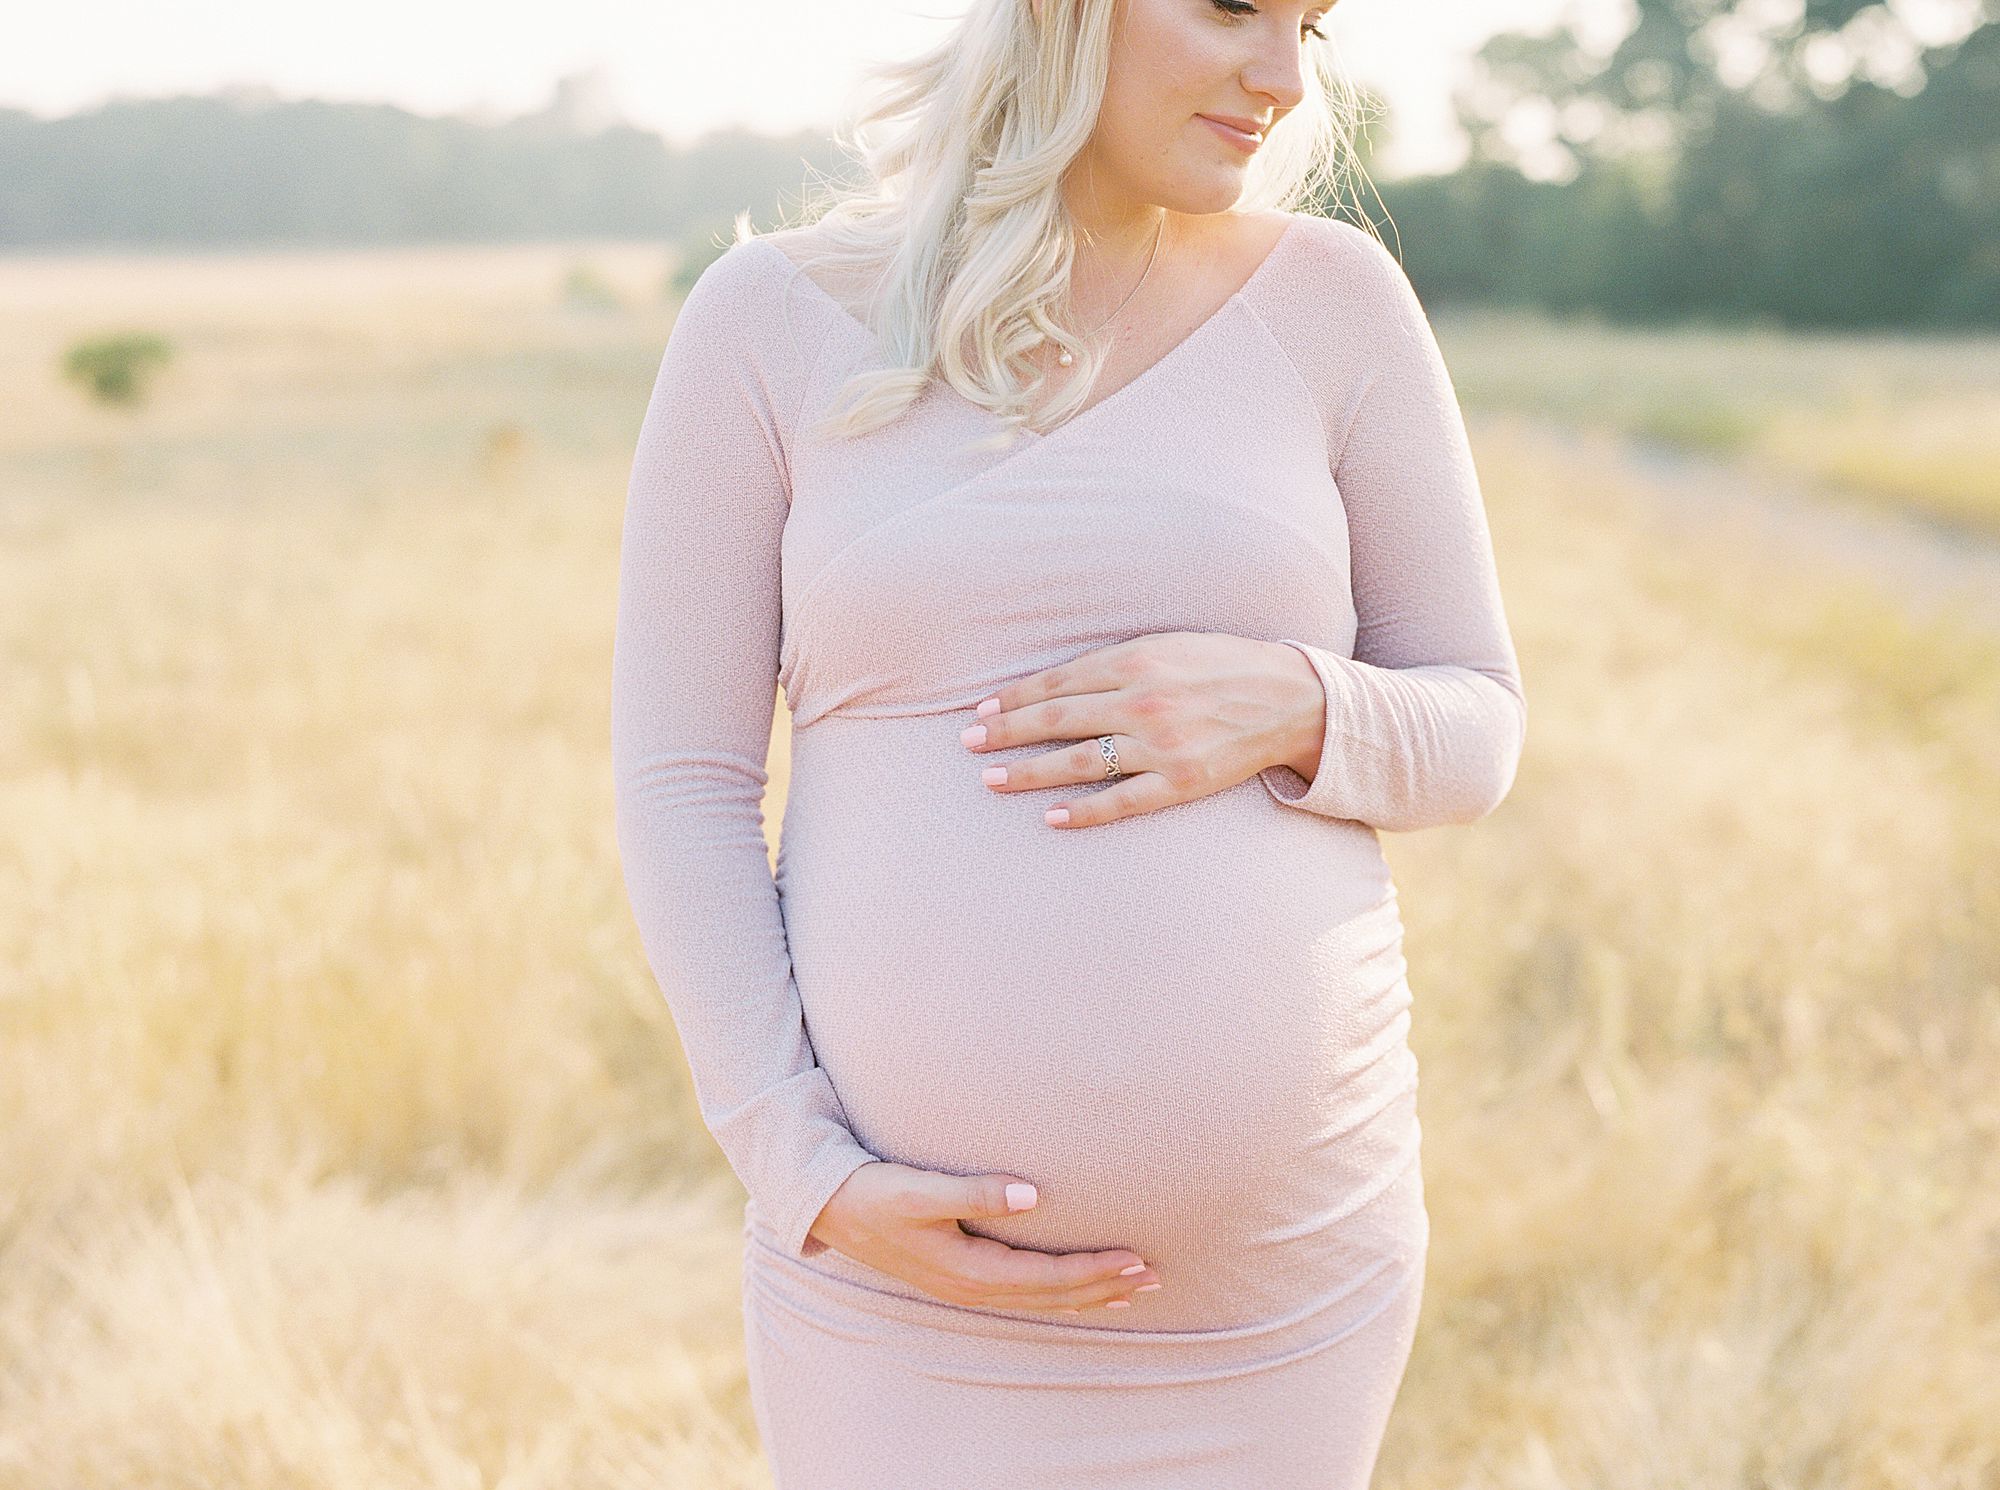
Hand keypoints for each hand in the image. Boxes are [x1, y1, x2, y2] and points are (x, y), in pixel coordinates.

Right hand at [806, 1162, 1163, 1313]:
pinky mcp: (958, 1275)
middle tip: (1156, 1278)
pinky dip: (1058, 1291)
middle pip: (1052, 1296)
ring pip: (1041, 1299)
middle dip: (1104, 1288)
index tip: (1137, 1258)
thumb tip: (1030, 1193)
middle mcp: (971, 1287)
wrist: (825, 1208)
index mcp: (967, 1271)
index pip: (1047, 1277)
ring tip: (1133, 1289)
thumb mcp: (918, 1190)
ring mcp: (964, 1286)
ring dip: (1088, 1294)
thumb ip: (974, 1193)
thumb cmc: (872, 1193)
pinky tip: (1077, 1290)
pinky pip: (1023, 1292)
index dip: (1094, 1271)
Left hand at [961, 632, 1325, 826]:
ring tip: (991, 780)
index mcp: (1136, 660)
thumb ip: (1115, 663)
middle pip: (1056, 720)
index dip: (1014, 699)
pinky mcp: (1181, 782)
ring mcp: (1161, 745)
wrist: (1290, 699)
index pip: (1058, 683)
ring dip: (1029, 772)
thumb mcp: (1167, 644)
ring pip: (1079, 762)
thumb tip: (1057, 683)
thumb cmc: (1222, 665)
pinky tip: (1050, 817)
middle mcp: (1143, 702)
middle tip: (967, 745)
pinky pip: (1121, 801)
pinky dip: (1084, 811)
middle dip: (1005, 733)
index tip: (981, 711)